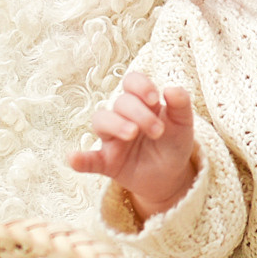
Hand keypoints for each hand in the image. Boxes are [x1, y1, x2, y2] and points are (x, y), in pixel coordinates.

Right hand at [68, 72, 197, 217]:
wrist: (171, 175)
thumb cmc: (173, 143)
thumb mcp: (183, 124)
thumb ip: (181, 105)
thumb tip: (170, 89)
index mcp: (142, 102)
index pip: (132, 82)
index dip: (140, 85)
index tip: (154, 99)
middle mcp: (123, 116)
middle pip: (121, 103)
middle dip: (140, 114)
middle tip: (158, 131)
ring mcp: (112, 138)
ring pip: (101, 121)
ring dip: (115, 124)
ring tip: (131, 134)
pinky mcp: (106, 162)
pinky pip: (89, 159)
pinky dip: (80, 159)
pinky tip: (73, 158)